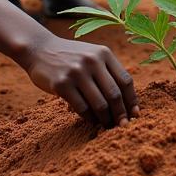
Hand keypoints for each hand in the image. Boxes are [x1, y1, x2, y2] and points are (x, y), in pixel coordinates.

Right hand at [22, 35, 137, 127]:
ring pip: (99, 104)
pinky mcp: (61, 84)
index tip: (135, 114)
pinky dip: (90, 118)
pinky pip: (82, 108)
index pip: (125, 80)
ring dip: (106, 119)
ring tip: (107, 126)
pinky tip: (92, 122)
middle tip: (123, 126)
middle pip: (114, 94)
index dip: (132, 100)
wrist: (40, 49)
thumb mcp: (93, 55)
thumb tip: (127, 102)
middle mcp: (92, 61)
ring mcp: (77, 72)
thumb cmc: (71, 57)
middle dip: (121, 113)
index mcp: (104, 53)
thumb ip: (108, 72)